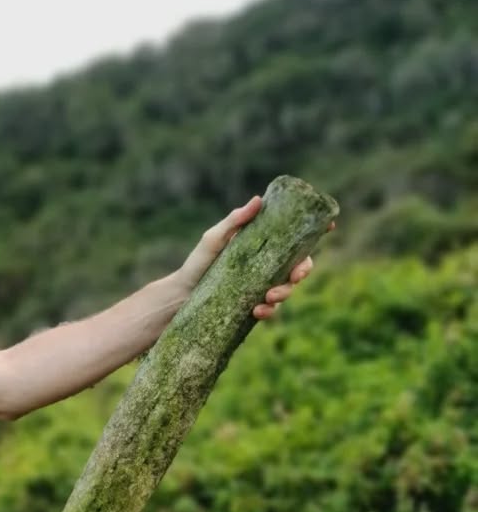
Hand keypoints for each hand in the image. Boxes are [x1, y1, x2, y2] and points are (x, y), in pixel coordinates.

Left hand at [176, 195, 335, 316]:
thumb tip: (258, 201)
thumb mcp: (214, 239)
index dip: (316, 232)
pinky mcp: (253, 305)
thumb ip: (235, 221)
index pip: (295, 238)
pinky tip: (257, 310)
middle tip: (295, 276)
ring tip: (269, 297)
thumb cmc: (198, 263)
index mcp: (264, 246)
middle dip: (303, 271)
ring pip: (287, 289)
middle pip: (300, 265)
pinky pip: (270, 309)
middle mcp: (267, 266)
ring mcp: (261, 286)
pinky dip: (268, 310)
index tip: (330, 225)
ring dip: (284, 293)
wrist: (180, 295)